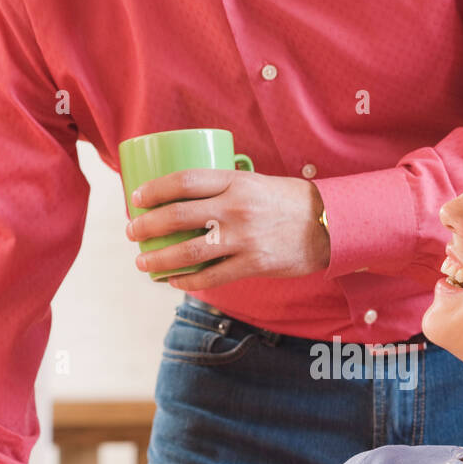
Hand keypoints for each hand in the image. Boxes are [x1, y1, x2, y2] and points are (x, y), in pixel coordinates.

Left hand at [125, 169, 329, 288]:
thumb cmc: (288, 202)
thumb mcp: (255, 183)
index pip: (183, 181)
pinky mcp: (253, 264)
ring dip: (158, 259)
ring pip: (188, 252)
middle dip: (146, 226)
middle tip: (132, 232)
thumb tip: (185, 201)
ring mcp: (244, 238)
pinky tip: (173, 281)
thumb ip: (224, 189)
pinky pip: (211, 276)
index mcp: (235, 181)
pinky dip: (186, 280)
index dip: (154, 190)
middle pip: (177, 216)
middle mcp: (236, 208)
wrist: (330, 224)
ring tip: (142, 263)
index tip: (136, 198)